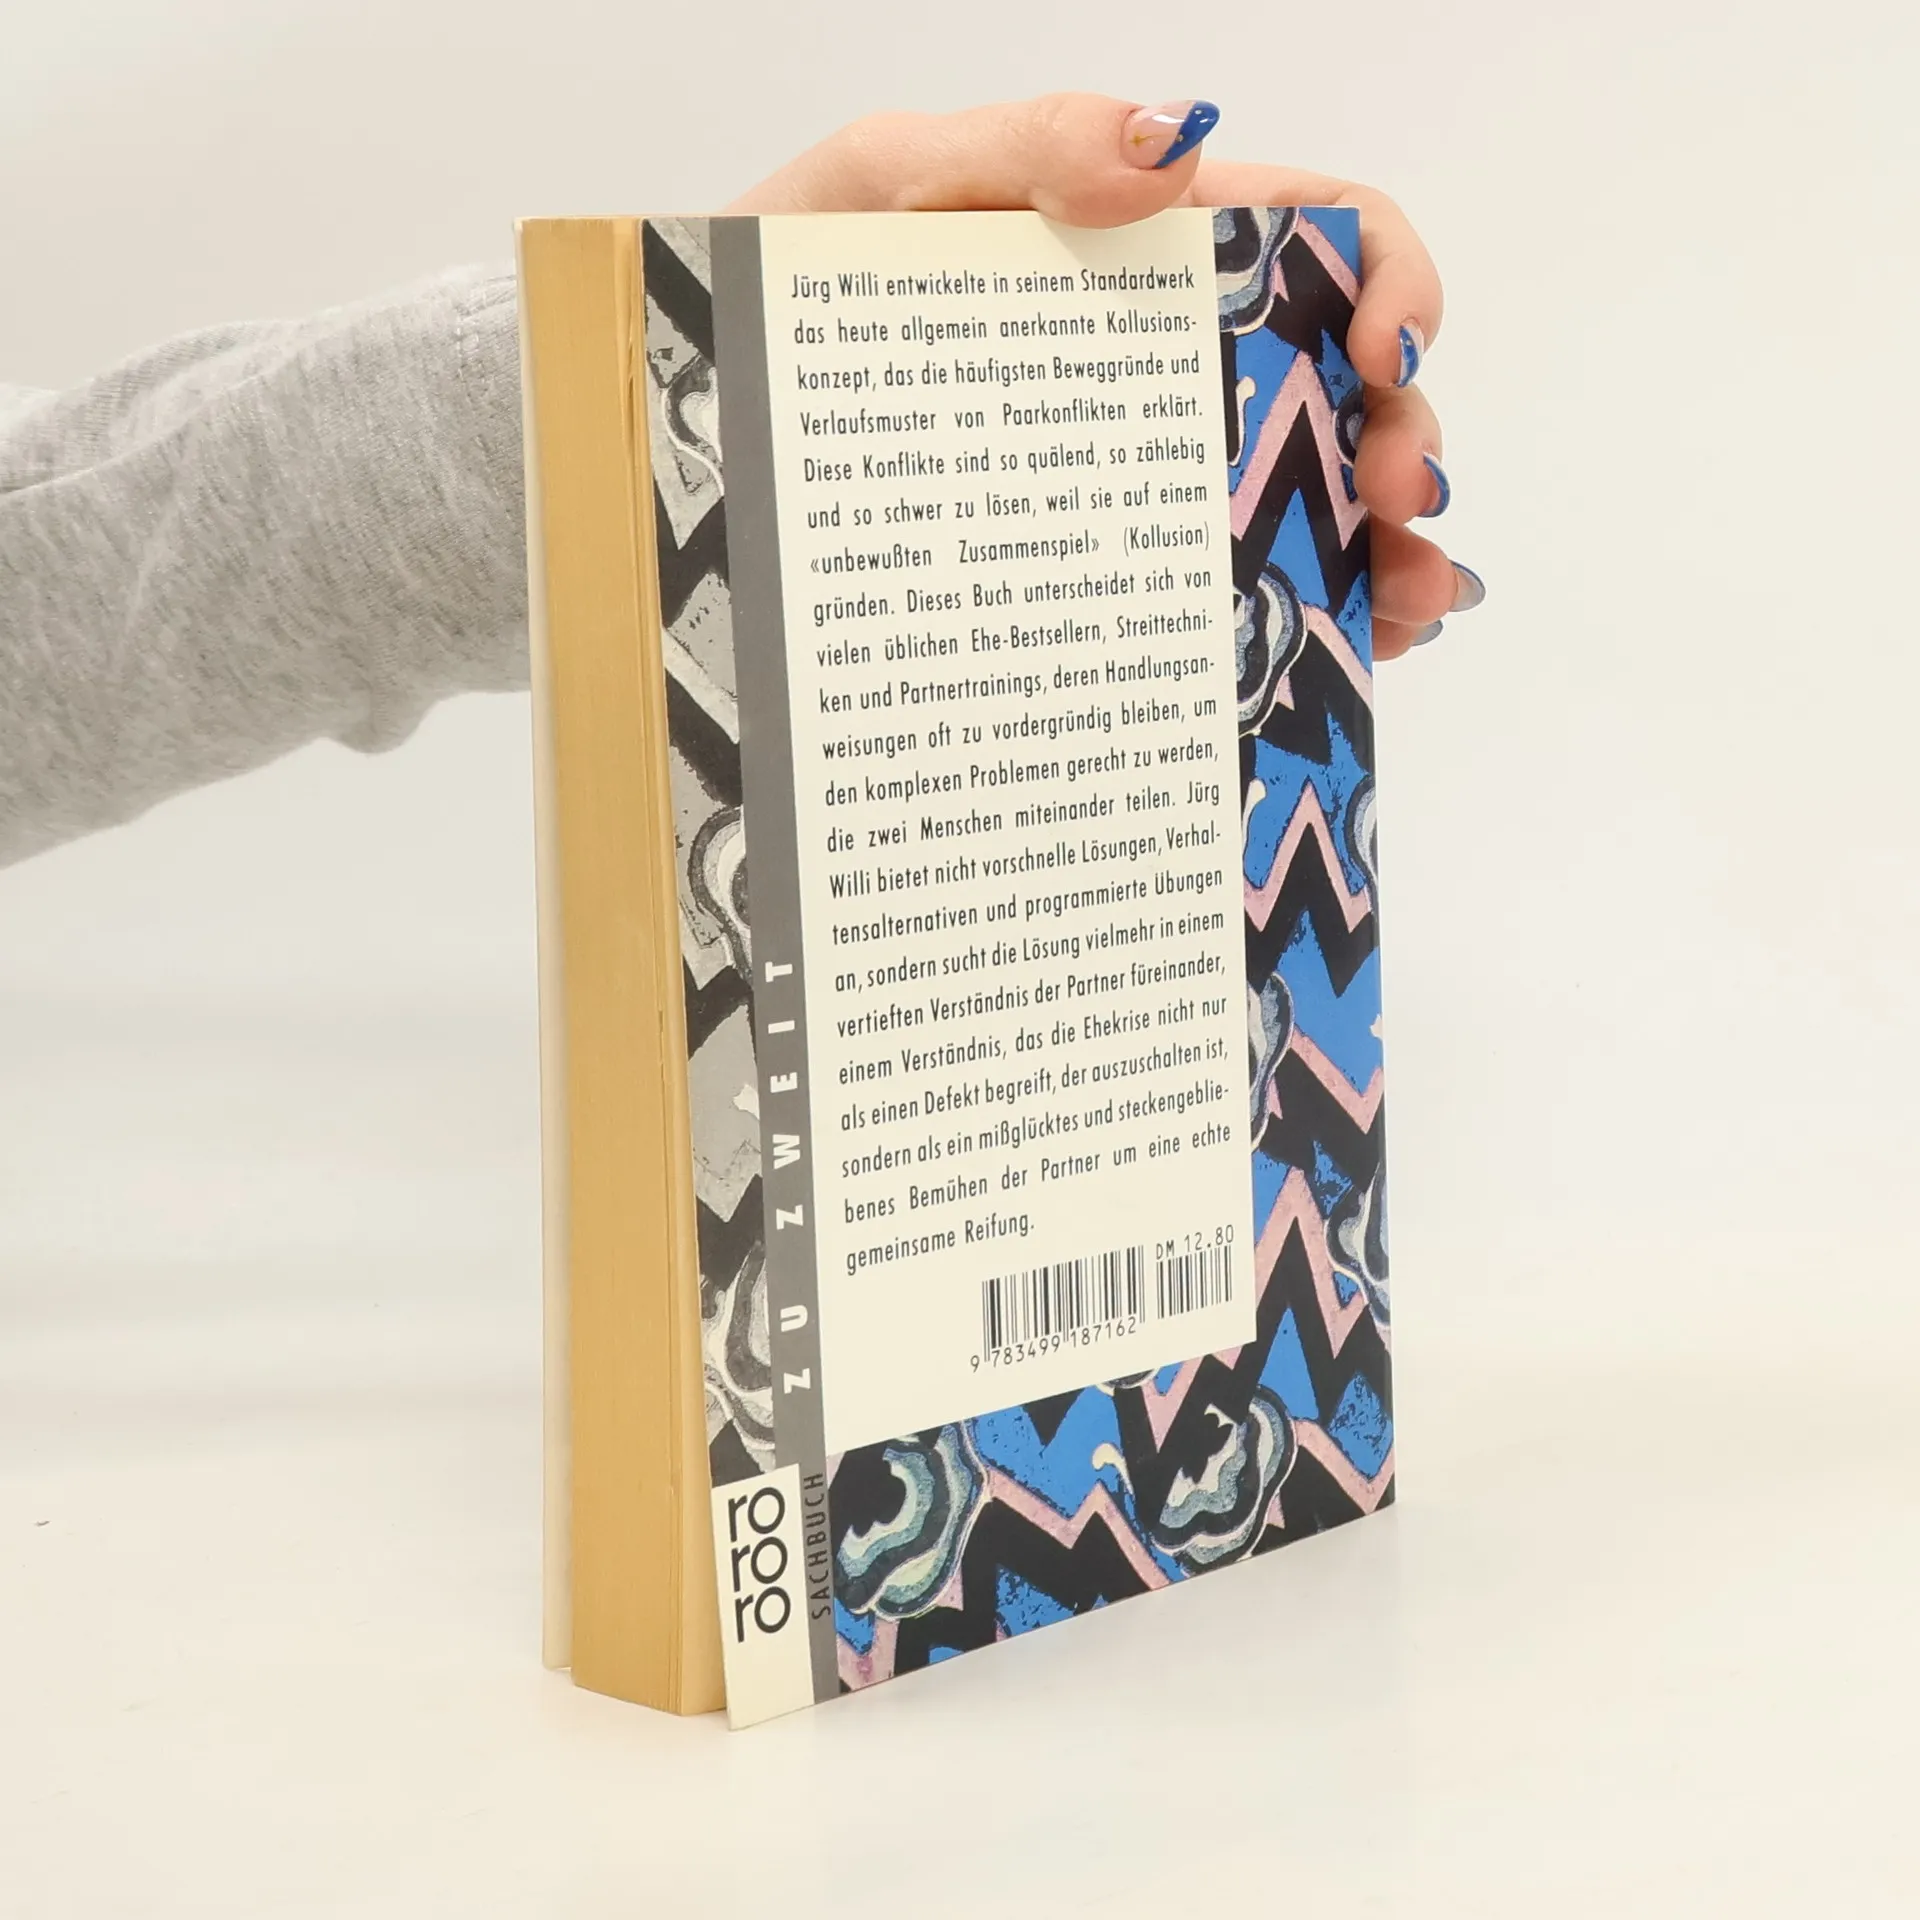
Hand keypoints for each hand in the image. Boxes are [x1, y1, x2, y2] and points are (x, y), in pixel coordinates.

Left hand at [731, 93, 1478, 660]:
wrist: (696, 424)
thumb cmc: (784, 296)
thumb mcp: (884, 186)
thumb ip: (1028, 143)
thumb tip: (1175, 144)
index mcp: (1140, 249)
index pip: (1318, 232)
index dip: (1390, 277)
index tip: (1387, 353)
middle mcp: (1164, 363)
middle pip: (1338, 385)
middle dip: (1402, 435)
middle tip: (1398, 503)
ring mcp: (1139, 474)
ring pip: (1303, 502)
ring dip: (1384, 547)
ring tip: (1401, 606)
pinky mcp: (1098, 570)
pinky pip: (1225, 593)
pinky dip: (1305, 620)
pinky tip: (1348, 651)